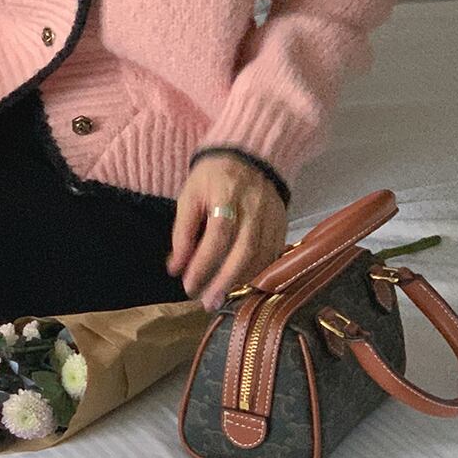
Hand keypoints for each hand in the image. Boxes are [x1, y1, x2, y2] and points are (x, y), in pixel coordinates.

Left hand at [166, 153, 287, 311]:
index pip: (217, 236)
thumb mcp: (191, 194)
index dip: (203, 264)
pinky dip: (258, 272)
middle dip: (225, 281)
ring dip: (241, 281)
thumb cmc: (213, 177)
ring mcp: (272, 216)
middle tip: (208, 302)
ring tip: (221, 297)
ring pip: (261, 256)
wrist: (249, 155)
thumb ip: (183, 230)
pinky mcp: (282, 223)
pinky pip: (273, 254)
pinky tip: (242, 284)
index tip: (188, 285)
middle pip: (244, 251)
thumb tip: (175, 267)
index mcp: (227, 195)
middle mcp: (254, 207)